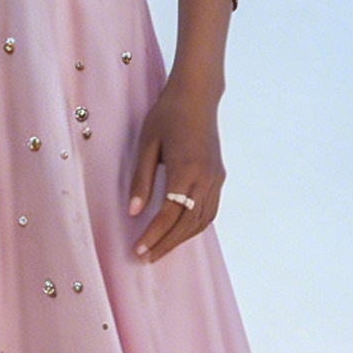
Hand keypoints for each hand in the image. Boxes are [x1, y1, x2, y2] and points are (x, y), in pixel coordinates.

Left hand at [126, 76, 223, 261]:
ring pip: (202, 220)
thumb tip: (134, 212)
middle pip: (188, 223)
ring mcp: (215, 178)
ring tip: (161, 249)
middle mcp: (206, 178)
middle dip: (167, 243)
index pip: (169, 213)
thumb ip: (141, 180)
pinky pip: (210, 210)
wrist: (197, 95)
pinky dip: (195, 226)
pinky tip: (181, 232)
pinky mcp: (219, 176)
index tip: (139, 249)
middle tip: (147, 257)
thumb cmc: (167, 115)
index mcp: (186, 169)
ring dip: (182, 238)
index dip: (154, 234)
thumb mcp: (146, 144)